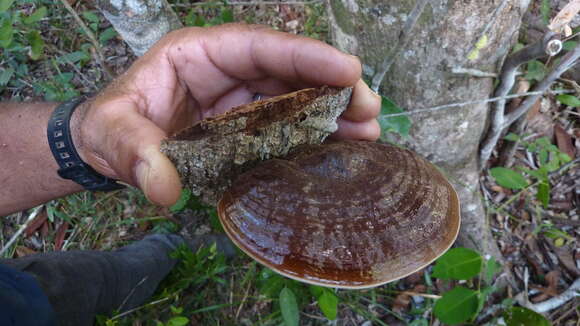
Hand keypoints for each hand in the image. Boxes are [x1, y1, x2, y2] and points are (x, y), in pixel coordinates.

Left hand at [73, 24, 380, 206]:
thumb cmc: (110, 126)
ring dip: (332, 113)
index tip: (347, 69)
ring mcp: (241, 101)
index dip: (304, 55)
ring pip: (296, 98)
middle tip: (369, 109)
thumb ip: (135, 154)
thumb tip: (164, 187)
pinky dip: (315, 137)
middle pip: (288, 70)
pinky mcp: (248, 129)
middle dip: (332, 86)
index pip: (257, 46)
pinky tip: (340, 149)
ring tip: (367, 133)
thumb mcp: (112, 133)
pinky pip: (287, 127)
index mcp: (198, 55)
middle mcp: (227, 72)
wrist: (106, 147)